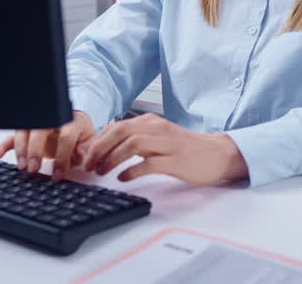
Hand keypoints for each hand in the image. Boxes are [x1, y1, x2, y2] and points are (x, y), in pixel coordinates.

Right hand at [0, 110, 93, 180]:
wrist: (74, 122)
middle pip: (41, 129)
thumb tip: (80, 156)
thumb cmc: (81, 135)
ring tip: (21, 167)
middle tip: (33, 169)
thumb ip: (87, 149)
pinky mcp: (28, 131)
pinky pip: (13, 135)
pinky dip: (4, 144)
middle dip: (35, 150)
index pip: (66, 136)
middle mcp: (53, 119)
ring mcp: (39, 124)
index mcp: (72, 122)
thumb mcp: (89, 142)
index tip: (57, 175)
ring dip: (20, 148)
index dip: (62, 157)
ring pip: (25, 130)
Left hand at [78, 113, 247, 185]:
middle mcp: (157, 129)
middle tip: (88, 165)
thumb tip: (106, 147)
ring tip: (101, 171)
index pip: (117, 126)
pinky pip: (149, 164)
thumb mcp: (158, 138)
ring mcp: (167, 144)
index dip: (97, 140)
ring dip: (112, 158)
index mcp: (151, 122)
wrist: (217, 154)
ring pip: (132, 145)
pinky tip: (122, 178)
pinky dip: (131, 171)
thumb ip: (135, 140)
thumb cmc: (185, 149)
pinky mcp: (175, 161)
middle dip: (99, 148)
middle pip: (120, 132)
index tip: (85, 155)